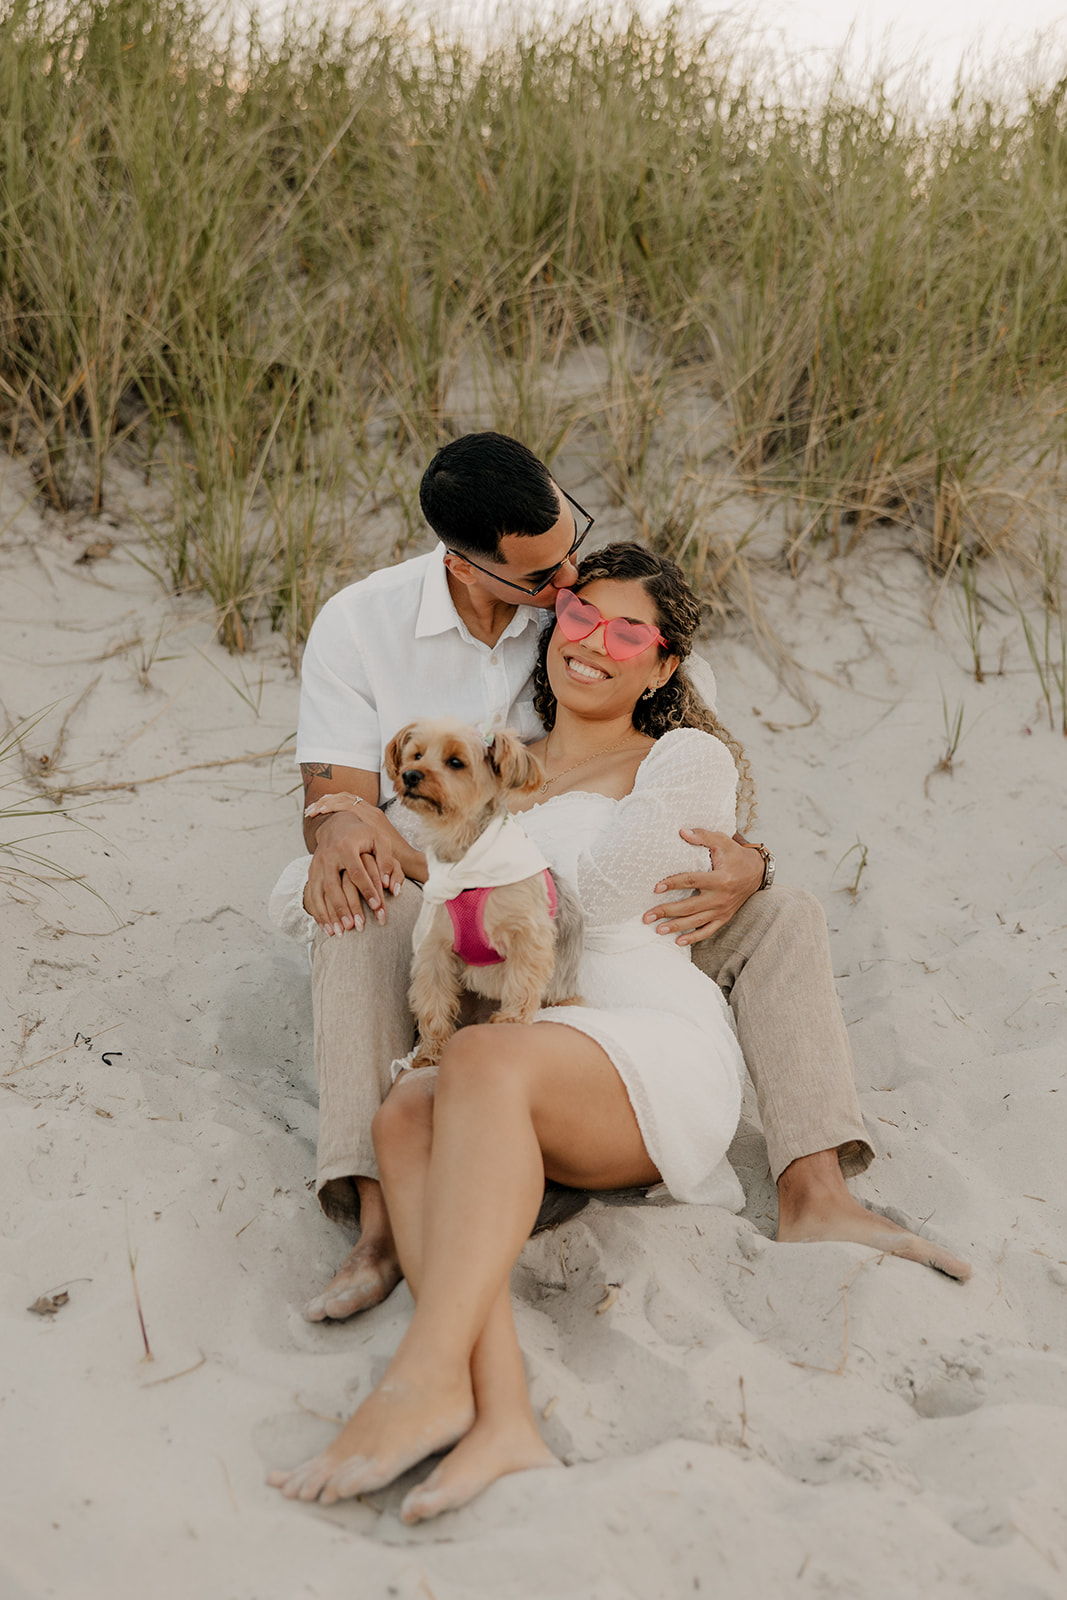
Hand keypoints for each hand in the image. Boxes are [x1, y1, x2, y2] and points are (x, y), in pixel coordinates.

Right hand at [303, 807, 410, 934]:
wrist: (337, 824)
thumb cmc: (363, 835)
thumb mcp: (379, 840)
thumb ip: (386, 860)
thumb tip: (390, 884)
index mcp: (346, 847)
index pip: (357, 872)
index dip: (368, 890)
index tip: (378, 907)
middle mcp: (328, 857)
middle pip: (334, 886)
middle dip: (343, 908)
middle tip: (355, 927)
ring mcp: (317, 865)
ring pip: (319, 893)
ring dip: (327, 915)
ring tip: (338, 934)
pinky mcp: (312, 872)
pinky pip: (312, 895)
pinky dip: (318, 913)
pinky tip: (326, 928)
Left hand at [642, 829, 764, 944]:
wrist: (757, 872)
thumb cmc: (736, 855)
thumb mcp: (722, 841)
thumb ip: (702, 836)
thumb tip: (682, 832)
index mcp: (720, 878)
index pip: (692, 881)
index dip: (673, 883)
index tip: (656, 888)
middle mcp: (721, 897)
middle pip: (689, 906)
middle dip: (667, 912)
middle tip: (647, 916)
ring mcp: (722, 910)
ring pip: (696, 922)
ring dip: (676, 927)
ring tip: (658, 930)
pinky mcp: (724, 917)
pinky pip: (708, 931)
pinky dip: (694, 938)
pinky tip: (678, 941)